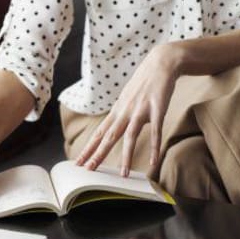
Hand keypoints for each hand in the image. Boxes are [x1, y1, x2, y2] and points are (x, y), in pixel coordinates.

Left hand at [75, 44, 180, 177]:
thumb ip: (121, 113)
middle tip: (88, 170)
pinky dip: (154, 147)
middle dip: (97, 154)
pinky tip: (153, 162)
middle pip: (108, 136)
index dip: (88, 148)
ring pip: (130, 136)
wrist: (160, 64)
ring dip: (126, 156)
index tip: (79, 161)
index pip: (99, 133)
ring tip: (123, 174)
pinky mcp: (157, 109)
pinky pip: (155, 131)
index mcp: (117, 110)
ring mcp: (140, 110)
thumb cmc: (144, 83)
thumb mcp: (127, 98)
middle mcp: (125, 111)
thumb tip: (116, 127)